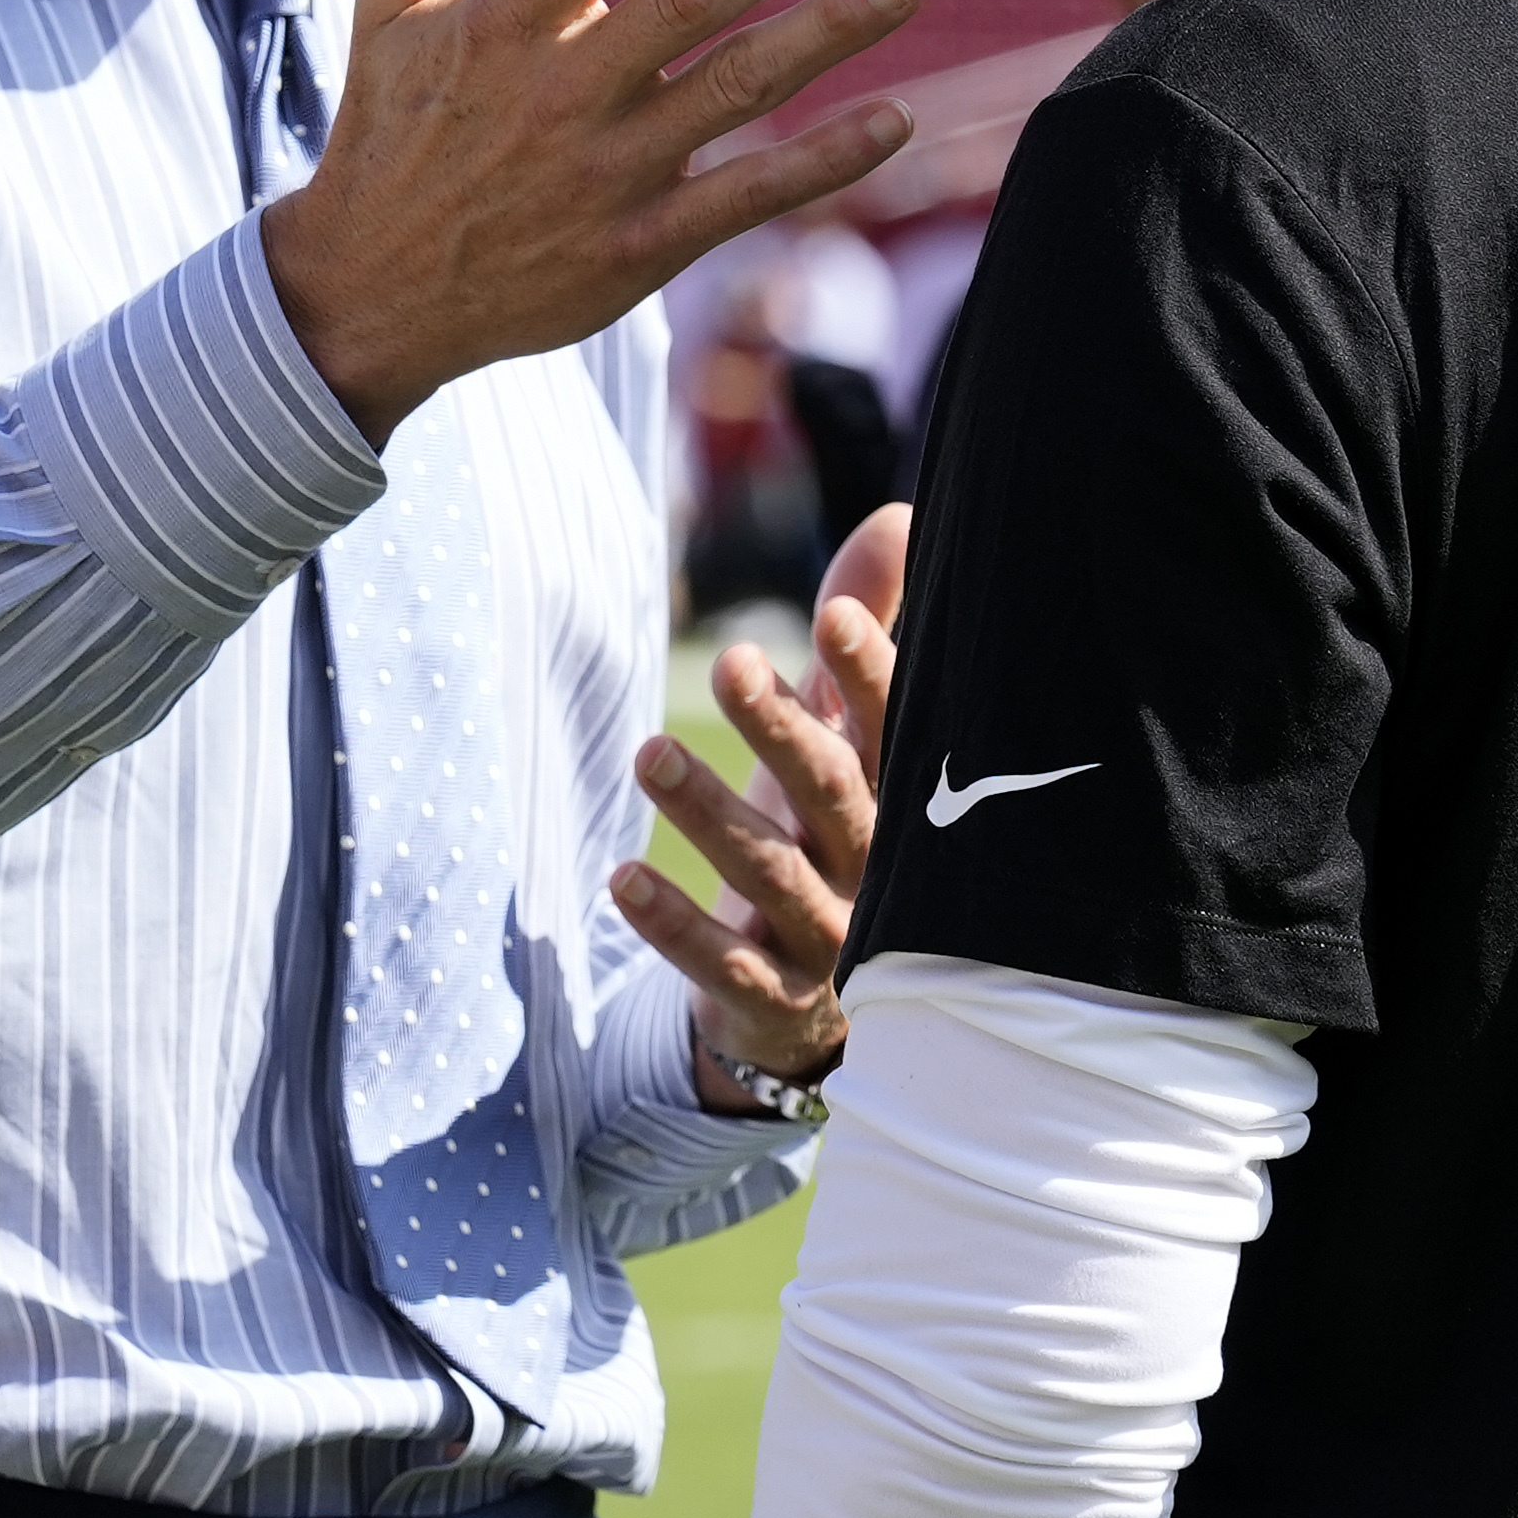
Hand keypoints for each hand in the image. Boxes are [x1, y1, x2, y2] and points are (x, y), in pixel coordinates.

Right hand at [261, 0, 922, 441]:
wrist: (369, 294)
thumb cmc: (390, 127)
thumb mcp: (390, 3)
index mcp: (504, 20)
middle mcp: (562, 90)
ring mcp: (605, 174)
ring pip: (736, 90)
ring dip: (827, 32)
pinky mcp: (636, 250)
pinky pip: (746, 199)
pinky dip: (824, 162)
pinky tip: (897, 119)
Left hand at [613, 504, 907, 1100]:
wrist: (825, 1000)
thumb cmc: (830, 824)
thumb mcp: (846, 731)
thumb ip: (869, 625)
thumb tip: (898, 518)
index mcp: (896, 792)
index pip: (895, 729)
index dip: (869, 675)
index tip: (830, 616)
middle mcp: (875, 865)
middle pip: (831, 792)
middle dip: (781, 728)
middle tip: (727, 661)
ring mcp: (830, 939)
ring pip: (772, 874)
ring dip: (710, 814)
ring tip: (649, 751)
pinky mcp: (775, 998)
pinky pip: (724, 963)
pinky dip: (673, 924)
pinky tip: (620, 879)